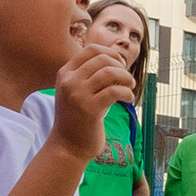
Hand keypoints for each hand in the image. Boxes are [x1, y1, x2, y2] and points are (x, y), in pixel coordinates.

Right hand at [49, 43, 136, 160]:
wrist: (68, 145)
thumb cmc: (78, 117)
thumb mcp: (76, 91)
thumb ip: (90, 74)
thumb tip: (118, 58)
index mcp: (65, 73)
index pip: (91, 50)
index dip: (111, 54)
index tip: (120, 66)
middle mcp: (69, 81)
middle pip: (102, 59)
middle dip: (121, 67)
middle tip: (127, 79)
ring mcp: (78, 94)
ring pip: (110, 72)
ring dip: (126, 78)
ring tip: (130, 87)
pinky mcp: (90, 109)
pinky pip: (115, 91)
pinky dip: (127, 93)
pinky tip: (129, 99)